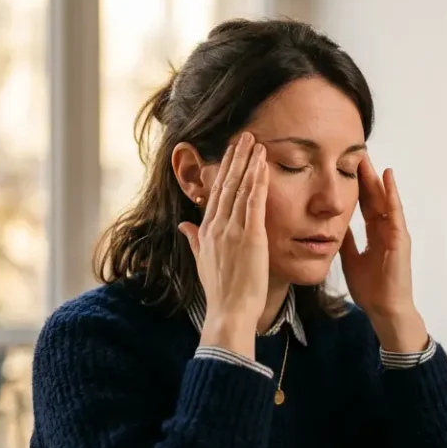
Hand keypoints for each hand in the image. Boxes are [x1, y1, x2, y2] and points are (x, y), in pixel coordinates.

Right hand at [177, 132, 269, 358]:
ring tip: (255, 142)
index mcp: (206, 231)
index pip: (215, 193)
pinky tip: (262, 165)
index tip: (231, 152)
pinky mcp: (249, 236)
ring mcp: (231, 230)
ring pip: (239, 188)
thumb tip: (184, 224)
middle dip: (235, 158)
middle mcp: (216, 226)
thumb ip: (194, 240)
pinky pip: (253, 203)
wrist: (228, 311)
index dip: (223, 170)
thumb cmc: (220, 292)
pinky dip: (257, 182)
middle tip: (244, 135)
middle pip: (226, 184)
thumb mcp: (202, 261)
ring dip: (248, 163)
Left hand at [340, 155, 428, 352]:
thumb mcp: (350, 259)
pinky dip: (392, 195)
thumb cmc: (371, 289)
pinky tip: (387, 178)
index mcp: (375, 235)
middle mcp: (387, 230)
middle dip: (366, 176)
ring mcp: (395, 234)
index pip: (365, 204)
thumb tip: (332, 224)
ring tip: (370, 159)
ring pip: (385, 200)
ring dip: (378, 180)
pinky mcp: (401, 240)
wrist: (384, 310)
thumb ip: (345, 240)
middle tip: (357, 154)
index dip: (356, 186)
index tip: (346, 167)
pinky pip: (395, 213)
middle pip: (375, 197)